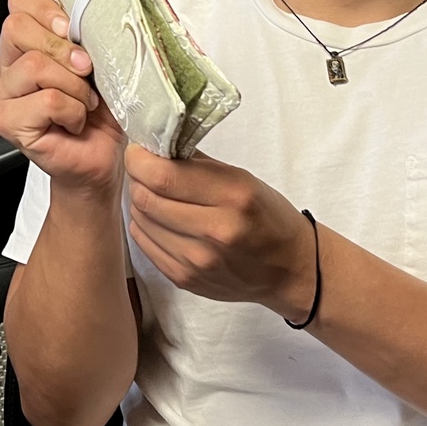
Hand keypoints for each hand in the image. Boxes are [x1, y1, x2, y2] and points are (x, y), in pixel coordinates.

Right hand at [0, 0, 125, 195]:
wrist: (102, 156)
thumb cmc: (101, 109)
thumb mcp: (98, 59)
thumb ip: (83, 32)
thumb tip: (89, 9)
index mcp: (26, 42)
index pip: (19, 2)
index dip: (49, 9)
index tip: (74, 27)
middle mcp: (9, 65)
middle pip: (17, 28)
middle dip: (63, 48)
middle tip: (87, 70)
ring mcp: (4, 95)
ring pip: (34, 65)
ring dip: (74, 86)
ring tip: (84, 102)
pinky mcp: (9, 122)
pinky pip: (47, 100)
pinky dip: (73, 111)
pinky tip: (76, 121)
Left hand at [123, 145, 316, 319]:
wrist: (289, 270)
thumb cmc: (268, 217)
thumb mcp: (243, 179)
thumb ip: (198, 163)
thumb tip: (156, 146)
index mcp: (232, 197)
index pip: (163, 176)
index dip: (140, 159)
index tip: (139, 151)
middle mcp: (214, 231)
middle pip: (146, 198)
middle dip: (138, 178)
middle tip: (145, 170)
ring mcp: (197, 261)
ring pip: (141, 221)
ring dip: (140, 202)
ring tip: (156, 194)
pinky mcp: (185, 279)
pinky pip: (145, 245)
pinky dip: (146, 226)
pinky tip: (161, 219)